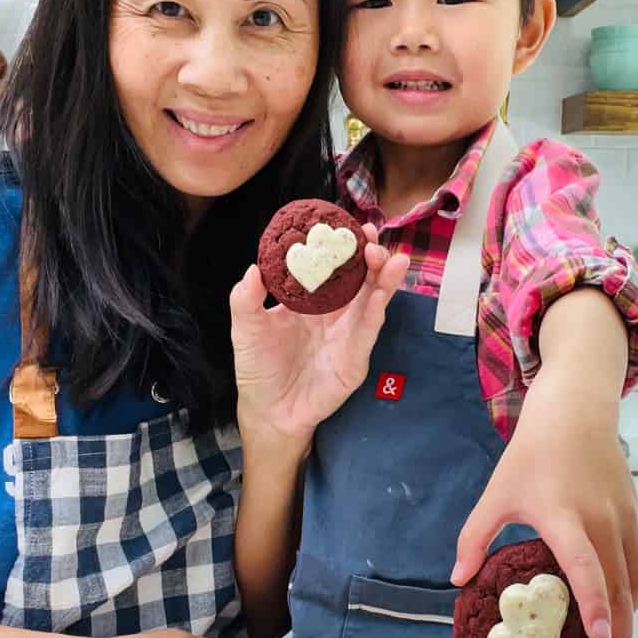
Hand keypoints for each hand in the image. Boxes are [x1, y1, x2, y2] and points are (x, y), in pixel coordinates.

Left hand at [230, 227, 408, 442]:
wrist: (269, 412)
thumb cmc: (258, 370)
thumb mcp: (246, 330)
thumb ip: (246, 300)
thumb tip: (253, 268)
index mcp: (310, 302)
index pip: (330, 268)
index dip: (340, 247)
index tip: (344, 225)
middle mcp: (335, 314)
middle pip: (359, 279)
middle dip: (369, 256)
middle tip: (371, 236)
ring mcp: (349, 335)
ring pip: (372, 300)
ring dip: (383, 278)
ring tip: (391, 258)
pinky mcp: (356, 358)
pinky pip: (369, 329)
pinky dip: (378, 309)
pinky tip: (384, 292)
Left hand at [450, 381, 637, 637]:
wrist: (575, 413)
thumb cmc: (533, 453)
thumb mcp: (496, 494)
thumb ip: (475, 538)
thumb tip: (457, 580)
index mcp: (563, 516)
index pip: (583, 566)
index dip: (592, 603)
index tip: (598, 636)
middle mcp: (600, 519)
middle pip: (618, 583)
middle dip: (617, 627)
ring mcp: (622, 516)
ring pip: (634, 576)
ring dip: (629, 611)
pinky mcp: (632, 512)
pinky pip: (637, 559)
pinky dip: (632, 586)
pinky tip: (620, 603)